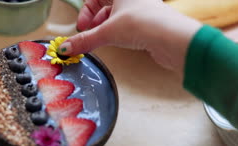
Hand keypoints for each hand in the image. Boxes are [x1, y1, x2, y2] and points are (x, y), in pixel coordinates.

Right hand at [60, 0, 201, 71]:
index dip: (86, 11)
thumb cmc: (144, 23)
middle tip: (88, 33)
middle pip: (106, 6)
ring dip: (105, 29)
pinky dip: (117, 34)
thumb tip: (66, 47)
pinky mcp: (147, 25)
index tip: (82, 26)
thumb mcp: (107, 32)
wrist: (171, 39)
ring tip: (99, 41)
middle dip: (94, 21)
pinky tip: (115, 44)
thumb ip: (85, 40)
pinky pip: (127, 26)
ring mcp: (141, 11)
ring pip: (116, 17)